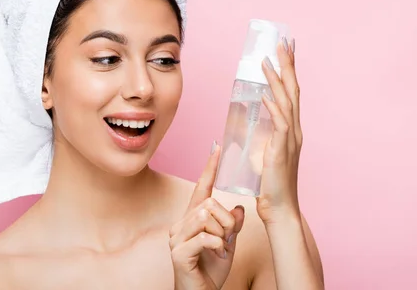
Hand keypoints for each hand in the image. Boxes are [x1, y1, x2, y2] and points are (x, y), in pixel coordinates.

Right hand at [170, 144, 245, 289]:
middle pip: (208, 203)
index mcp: (191, 218)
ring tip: (223, 248)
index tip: (217, 147)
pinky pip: (204, 237)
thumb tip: (239, 208)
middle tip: (229, 239)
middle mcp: (180, 224)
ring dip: (222, 234)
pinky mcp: (178, 253)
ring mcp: (177, 238)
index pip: (201, 187)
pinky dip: (218, 245)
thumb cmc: (211, 268)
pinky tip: (218, 255)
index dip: (210, 167)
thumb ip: (232, 224)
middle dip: (226, 221)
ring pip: (206, 217)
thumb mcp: (228, 242)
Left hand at [256, 37, 303, 221]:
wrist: (279, 208)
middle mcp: (294, 130)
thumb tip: (247, 120)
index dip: (289, 71)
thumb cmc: (270, 183)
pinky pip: (279, 124)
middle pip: (292, 90)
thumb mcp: (264, 152)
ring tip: (269, 61)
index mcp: (290, 129)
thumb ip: (260, 136)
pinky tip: (266, 94)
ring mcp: (290, 139)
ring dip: (277, 80)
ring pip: (286, 102)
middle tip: (284, 43)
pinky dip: (274, 108)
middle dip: (288, 65)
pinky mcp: (282, 151)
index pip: (290, 93)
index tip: (286, 50)